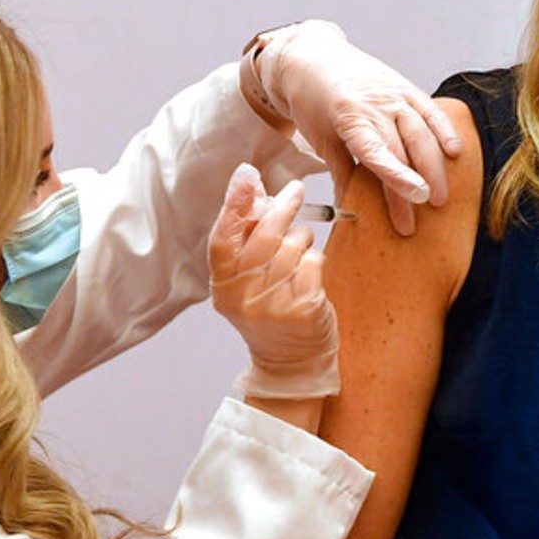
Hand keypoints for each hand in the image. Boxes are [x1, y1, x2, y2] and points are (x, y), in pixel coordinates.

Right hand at [208, 164, 338, 400]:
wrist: (290, 363)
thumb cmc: (269, 310)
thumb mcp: (246, 279)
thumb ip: (245, 238)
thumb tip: (250, 185)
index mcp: (223, 286)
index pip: (222, 239)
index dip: (234, 204)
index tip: (248, 175)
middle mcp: (242, 297)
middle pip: (263, 236)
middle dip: (283, 208)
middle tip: (295, 191)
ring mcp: (272, 305)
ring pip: (292, 246)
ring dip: (302, 240)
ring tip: (300, 250)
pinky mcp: (303, 310)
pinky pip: (313, 263)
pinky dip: (316, 260)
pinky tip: (310, 272)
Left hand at [246, 20, 463, 236]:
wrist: (311, 57)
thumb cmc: (311, 100)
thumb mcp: (320, 138)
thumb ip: (341, 172)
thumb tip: (350, 210)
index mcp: (349, 117)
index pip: (378, 152)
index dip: (399, 177)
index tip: (417, 198)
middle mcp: (376, 103)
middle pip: (404, 149)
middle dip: (418, 183)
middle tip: (426, 212)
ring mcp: (393, 93)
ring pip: (423, 132)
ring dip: (435, 165)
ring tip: (441, 196)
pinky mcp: (405, 86)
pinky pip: (430, 110)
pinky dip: (445, 131)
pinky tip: (455, 152)